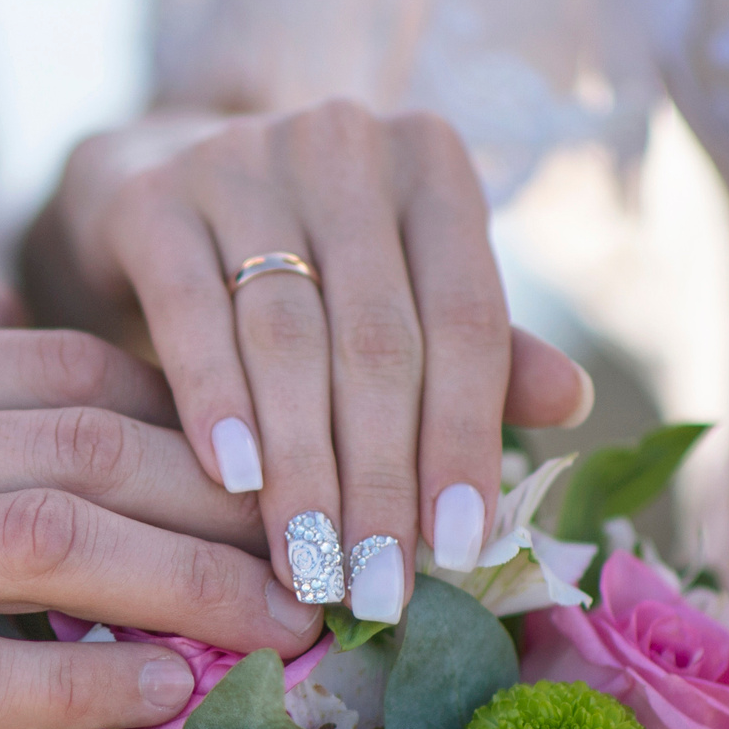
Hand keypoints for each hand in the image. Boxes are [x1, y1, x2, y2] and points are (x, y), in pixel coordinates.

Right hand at [0, 326, 324, 728]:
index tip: (267, 462)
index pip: (59, 363)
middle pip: (88, 440)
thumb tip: (10, 390)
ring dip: (193, 580)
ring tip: (289, 621)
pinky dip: (82, 679)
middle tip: (327, 542)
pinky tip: (162, 696)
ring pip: (54, 540)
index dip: (188, 410)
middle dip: (231, 493)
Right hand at [23, 103, 591, 626]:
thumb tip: (575, 403)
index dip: (465, 437)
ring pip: (286, 338)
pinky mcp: (153, 200)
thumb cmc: (304, 263)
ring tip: (311, 563)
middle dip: (380, 479)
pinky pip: (190, 315)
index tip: (460, 548)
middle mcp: (342, 142)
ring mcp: (241, 160)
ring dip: (303, 467)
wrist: (157, 190)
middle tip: (376, 586)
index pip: (466, 317)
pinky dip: (216, 404)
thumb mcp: (398, 291)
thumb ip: (478, 349)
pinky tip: (232, 480)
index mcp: (431, 162)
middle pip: (376, 338)